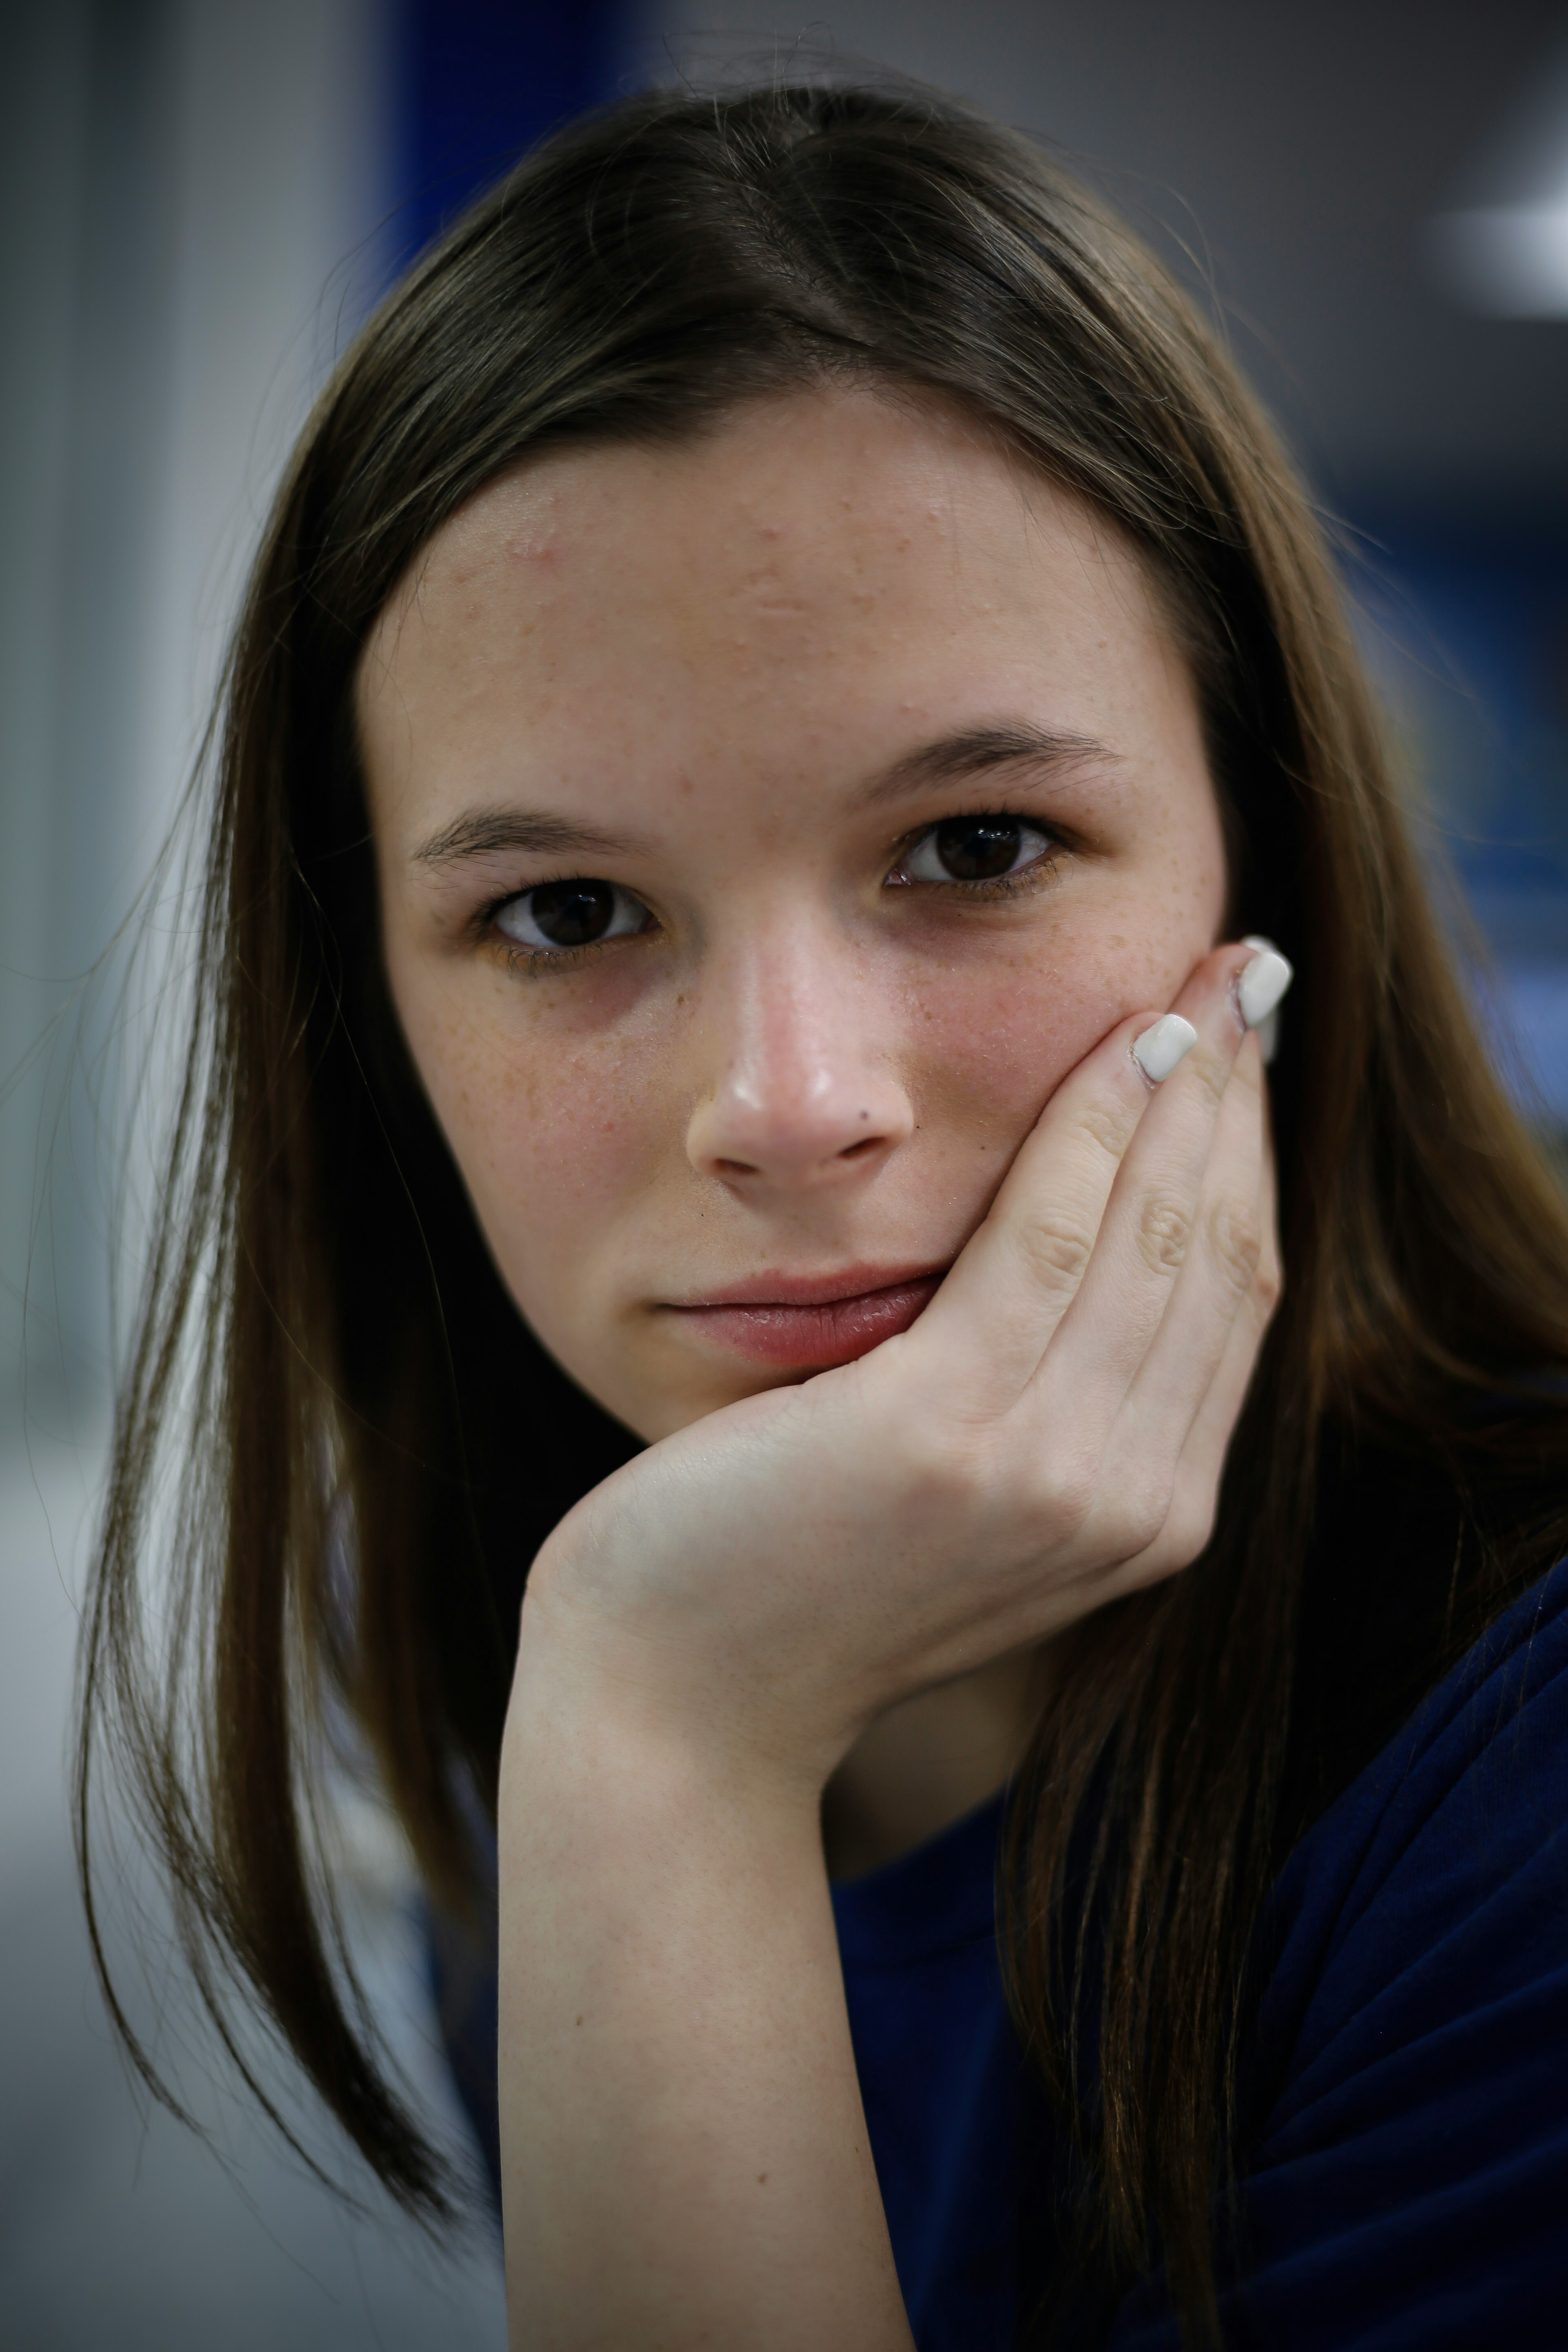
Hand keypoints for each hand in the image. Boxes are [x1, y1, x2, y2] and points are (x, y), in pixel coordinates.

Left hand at [515, 940, 1284, 1794]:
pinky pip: (1051, 1240)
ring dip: (1190, 1092)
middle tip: (1248, 977)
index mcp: (1144, 1518)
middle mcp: (1125, 1503)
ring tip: (1203, 981)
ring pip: (1160, 1234)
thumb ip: (1052, 1399)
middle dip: (1241, 1103)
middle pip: (1220, 1255)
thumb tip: (1098, 1242)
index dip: (1248, 1162)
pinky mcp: (949, 1435)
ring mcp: (1047, 1477)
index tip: (1245, 1051)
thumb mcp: (964, 1490)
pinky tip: (1117, 1045)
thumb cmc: (797, 1570)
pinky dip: (1097, 1131)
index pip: (1231, 1301)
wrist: (678, 1696)